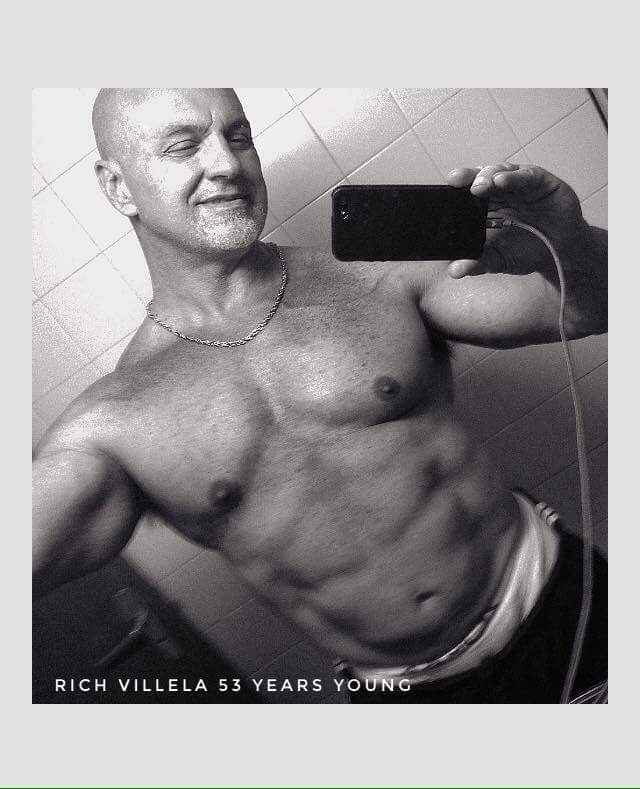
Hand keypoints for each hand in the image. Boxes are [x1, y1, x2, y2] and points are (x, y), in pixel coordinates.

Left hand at [445, 163, 588, 278]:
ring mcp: (522, 184)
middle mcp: (502, 192)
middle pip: (481, 178)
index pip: (467, 193)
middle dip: (468, 177)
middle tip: (456, 182)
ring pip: (501, 171)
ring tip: (478, 185)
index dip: (456, 190)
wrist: (561, 254)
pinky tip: (502, 181)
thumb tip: (454, 271)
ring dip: (488, 175)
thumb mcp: (499, 260)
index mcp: (487, 207)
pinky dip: (514, 177)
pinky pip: (527, 175)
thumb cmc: (528, 251)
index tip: (442, 191)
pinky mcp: (542, 181)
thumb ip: (478, 263)